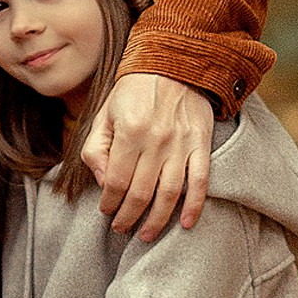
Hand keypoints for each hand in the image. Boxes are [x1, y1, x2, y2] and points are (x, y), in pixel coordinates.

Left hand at [81, 73, 216, 241]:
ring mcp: (182, 144)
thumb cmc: (133, 91)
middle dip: (128, 217)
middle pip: (141, 193)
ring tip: (146, 235)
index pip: (116, 181)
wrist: (174, 62)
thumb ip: (96, 149)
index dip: (109, 202)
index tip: (106, 211)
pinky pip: (200, 182)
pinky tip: (186, 224)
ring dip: (157, 220)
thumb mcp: (104, 114)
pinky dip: (194, 206)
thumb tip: (104, 183)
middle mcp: (156, 140)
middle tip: (121, 228)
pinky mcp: (201, 144)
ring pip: (169, 194)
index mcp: (129, 132)